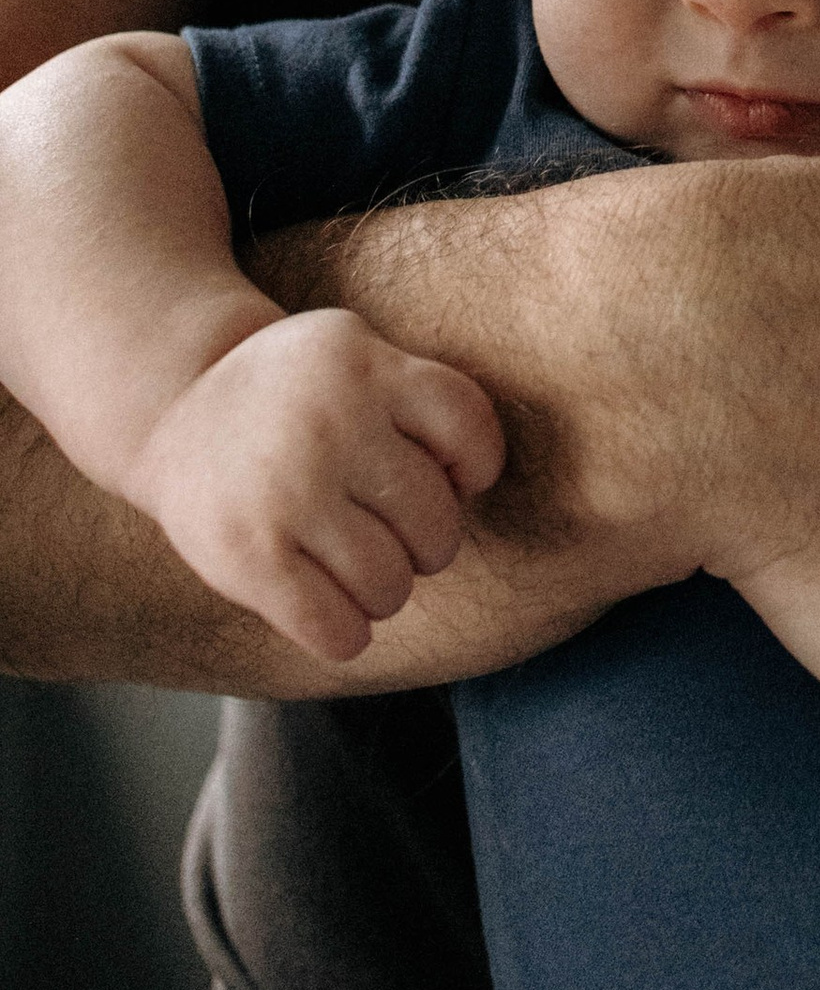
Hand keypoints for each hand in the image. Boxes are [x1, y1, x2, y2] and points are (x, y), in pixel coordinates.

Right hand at [121, 307, 505, 660]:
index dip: (476, 465)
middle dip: (428, 543)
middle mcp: (331, 422)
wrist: (174, 407)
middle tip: (399, 538)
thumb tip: (472, 489)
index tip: (452, 478)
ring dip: (388, 592)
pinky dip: (347, 635)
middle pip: (434, 519)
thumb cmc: (295, 393)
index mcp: (366, 366)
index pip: (468, 426)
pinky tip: (338, 620)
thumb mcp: (355, 354)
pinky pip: (332, 627)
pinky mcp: (246, 555)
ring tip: (365, 575)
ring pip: (390, 581)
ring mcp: (287, 491)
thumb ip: (414, 398)